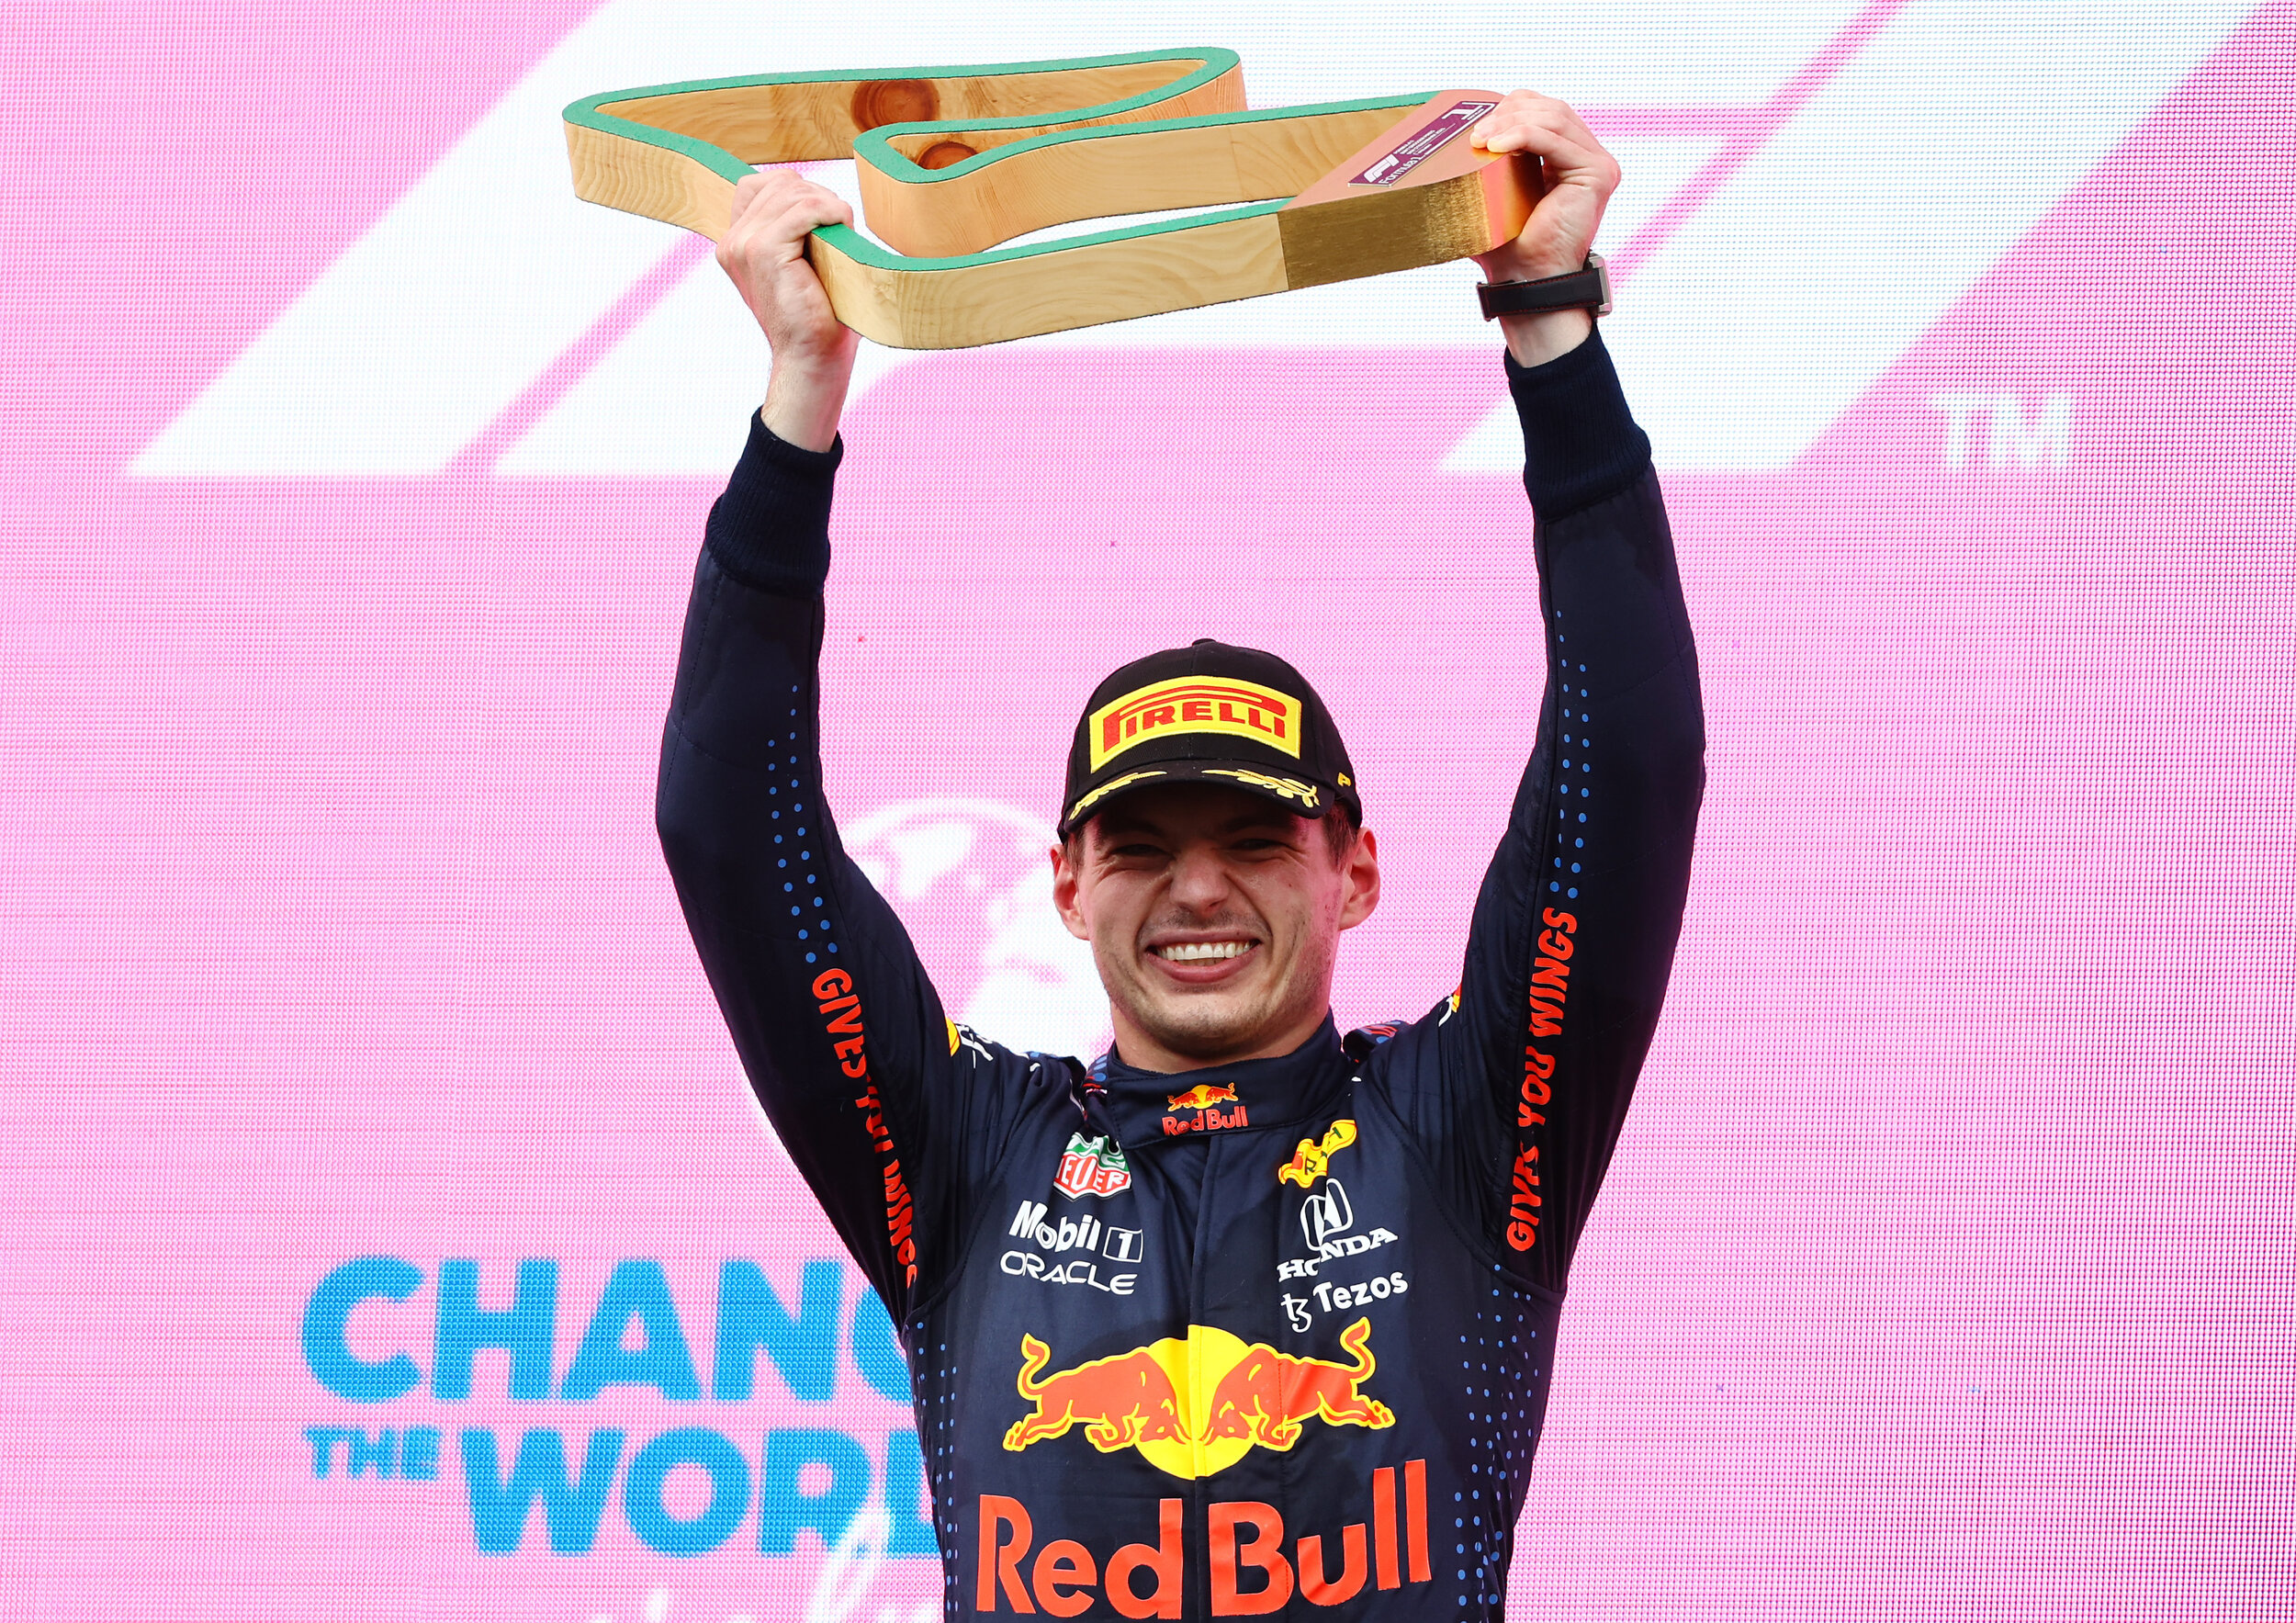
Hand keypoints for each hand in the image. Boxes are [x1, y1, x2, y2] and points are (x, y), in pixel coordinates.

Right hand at [717, 170, 861, 450]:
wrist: (812, 358)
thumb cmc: (817, 316)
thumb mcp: (800, 265)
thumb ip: (795, 229)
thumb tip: (820, 196)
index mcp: (735, 243)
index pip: (759, 184)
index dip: (798, 192)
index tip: (824, 221)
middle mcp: (733, 241)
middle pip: (780, 183)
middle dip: (817, 197)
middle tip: (840, 230)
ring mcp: (744, 244)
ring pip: (793, 192)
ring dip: (827, 206)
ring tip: (843, 235)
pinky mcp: (764, 251)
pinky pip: (803, 209)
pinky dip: (830, 212)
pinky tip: (844, 227)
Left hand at [1466, 92, 1621, 365]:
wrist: (1525, 280)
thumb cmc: (1507, 245)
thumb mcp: (1491, 195)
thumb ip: (1483, 165)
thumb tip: (1442, 147)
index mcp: (1567, 156)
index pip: (1542, 110)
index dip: (1510, 107)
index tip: (1476, 127)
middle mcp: (1587, 155)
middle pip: (1549, 107)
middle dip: (1508, 112)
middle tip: (1474, 133)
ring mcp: (1596, 163)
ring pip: (1553, 117)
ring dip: (1510, 122)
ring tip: (1480, 140)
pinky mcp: (1597, 173)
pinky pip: (1555, 140)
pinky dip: (1523, 136)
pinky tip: (1496, 147)